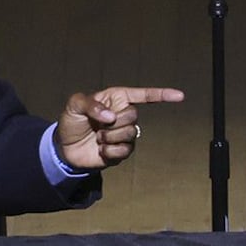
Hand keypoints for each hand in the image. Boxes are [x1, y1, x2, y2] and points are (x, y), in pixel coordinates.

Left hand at [55, 86, 185, 170]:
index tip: (180, 96)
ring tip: (98, 138)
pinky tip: (101, 150)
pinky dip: (110, 151)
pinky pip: (125, 151)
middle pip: (133, 116)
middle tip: (98, 126)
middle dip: (114, 122)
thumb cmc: (71, 121)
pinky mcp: (122, 151)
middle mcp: (124, 115)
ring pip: (130, 134)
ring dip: (109, 137)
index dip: (162, 95)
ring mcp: (125, 134)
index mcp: (116, 98)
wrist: (65, 148)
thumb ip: (91, 105)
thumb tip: (111, 116)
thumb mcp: (74, 105)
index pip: (142, 95)